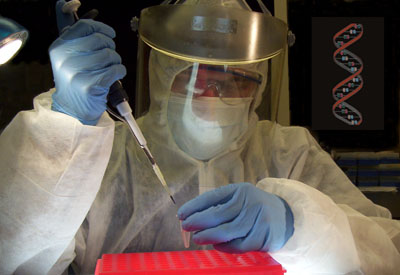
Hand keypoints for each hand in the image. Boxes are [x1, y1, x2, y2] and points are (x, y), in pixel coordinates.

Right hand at [49, 0, 125, 124]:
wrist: (73, 110)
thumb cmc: (75, 80)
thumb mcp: (68, 56)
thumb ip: (73, 34)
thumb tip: (66, 2)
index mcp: (59, 47)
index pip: (85, 27)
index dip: (102, 28)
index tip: (110, 35)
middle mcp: (65, 59)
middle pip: (100, 40)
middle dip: (111, 47)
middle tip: (109, 57)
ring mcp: (77, 73)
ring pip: (110, 55)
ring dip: (116, 61)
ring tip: (110, 69)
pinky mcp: (90, 86)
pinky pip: (116, 70)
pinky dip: (119, 72)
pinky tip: (113, 77)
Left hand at [178, 182, 293, 252]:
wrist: (284, 217)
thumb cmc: (253, 208)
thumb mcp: (240, 198)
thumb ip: (221, 205)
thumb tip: (192, 216)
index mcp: (241, 190)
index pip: (214, 196)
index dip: (195, 206)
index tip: (181, 214)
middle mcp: (250, 202)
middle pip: (219, 213)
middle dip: (198, 221)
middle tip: (185, 227)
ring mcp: (258, 219)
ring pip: (228, 231)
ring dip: (209, 236)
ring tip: (197, 238)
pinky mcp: (264, 236)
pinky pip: (239, 245)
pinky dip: (225, 247)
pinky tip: (216, 245)